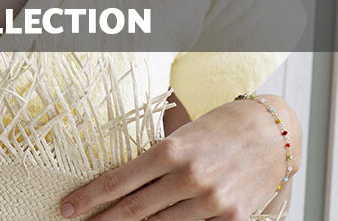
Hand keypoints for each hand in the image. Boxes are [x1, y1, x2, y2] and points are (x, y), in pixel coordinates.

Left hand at [59, 96, 295, 219]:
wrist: (270, 132)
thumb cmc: (218, 125)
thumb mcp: (181, 132)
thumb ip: (155, 155)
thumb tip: (122, 177)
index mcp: (170, 150)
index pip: (119, 180)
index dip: (89, 196)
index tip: (67, 207)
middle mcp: (188, 177)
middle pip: (133, 209)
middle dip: (102, 219)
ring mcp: (211, 201)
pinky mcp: (231, 218)